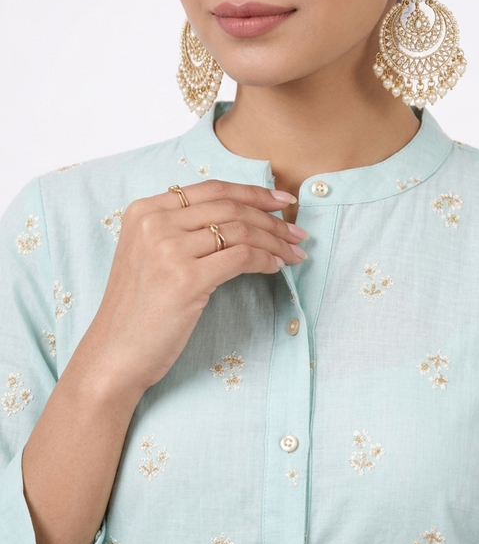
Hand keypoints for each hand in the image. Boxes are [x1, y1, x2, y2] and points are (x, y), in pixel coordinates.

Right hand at [77, 180, 307, 394]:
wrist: (115, 353)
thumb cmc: (139, 310)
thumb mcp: (150, 255)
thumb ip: (181, 230)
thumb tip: (242, 217)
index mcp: (144, 210)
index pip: (212, 189)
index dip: (253, 192)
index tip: (282, 201)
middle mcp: (154, 223)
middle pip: (230, 208)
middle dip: (272, 219)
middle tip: (298, 232)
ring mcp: (168, 249)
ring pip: (240, 231)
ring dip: (275, 241)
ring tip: (294, 252)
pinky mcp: (185, 279)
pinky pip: (241, 258)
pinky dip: (266, 260)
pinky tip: (277, 267)